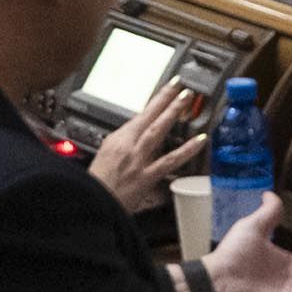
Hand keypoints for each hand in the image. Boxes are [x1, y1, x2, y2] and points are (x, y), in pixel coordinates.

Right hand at [86, 65, 212, 214]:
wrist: (92, 206)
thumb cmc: (98, 185)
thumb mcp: (105, 157)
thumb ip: (123, 145)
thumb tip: (137, 136)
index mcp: (116, 141)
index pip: (141, 114)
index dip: (157, 99)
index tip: (170, 86)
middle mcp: (127, 147)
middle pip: (149, 117)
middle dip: (166, 100)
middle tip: (183, 86)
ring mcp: (138, 161)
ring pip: (157, 131)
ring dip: (172, 114)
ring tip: (187, 101)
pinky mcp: (146, 177)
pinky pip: (170, 161)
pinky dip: (186, 150)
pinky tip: (199, 141)